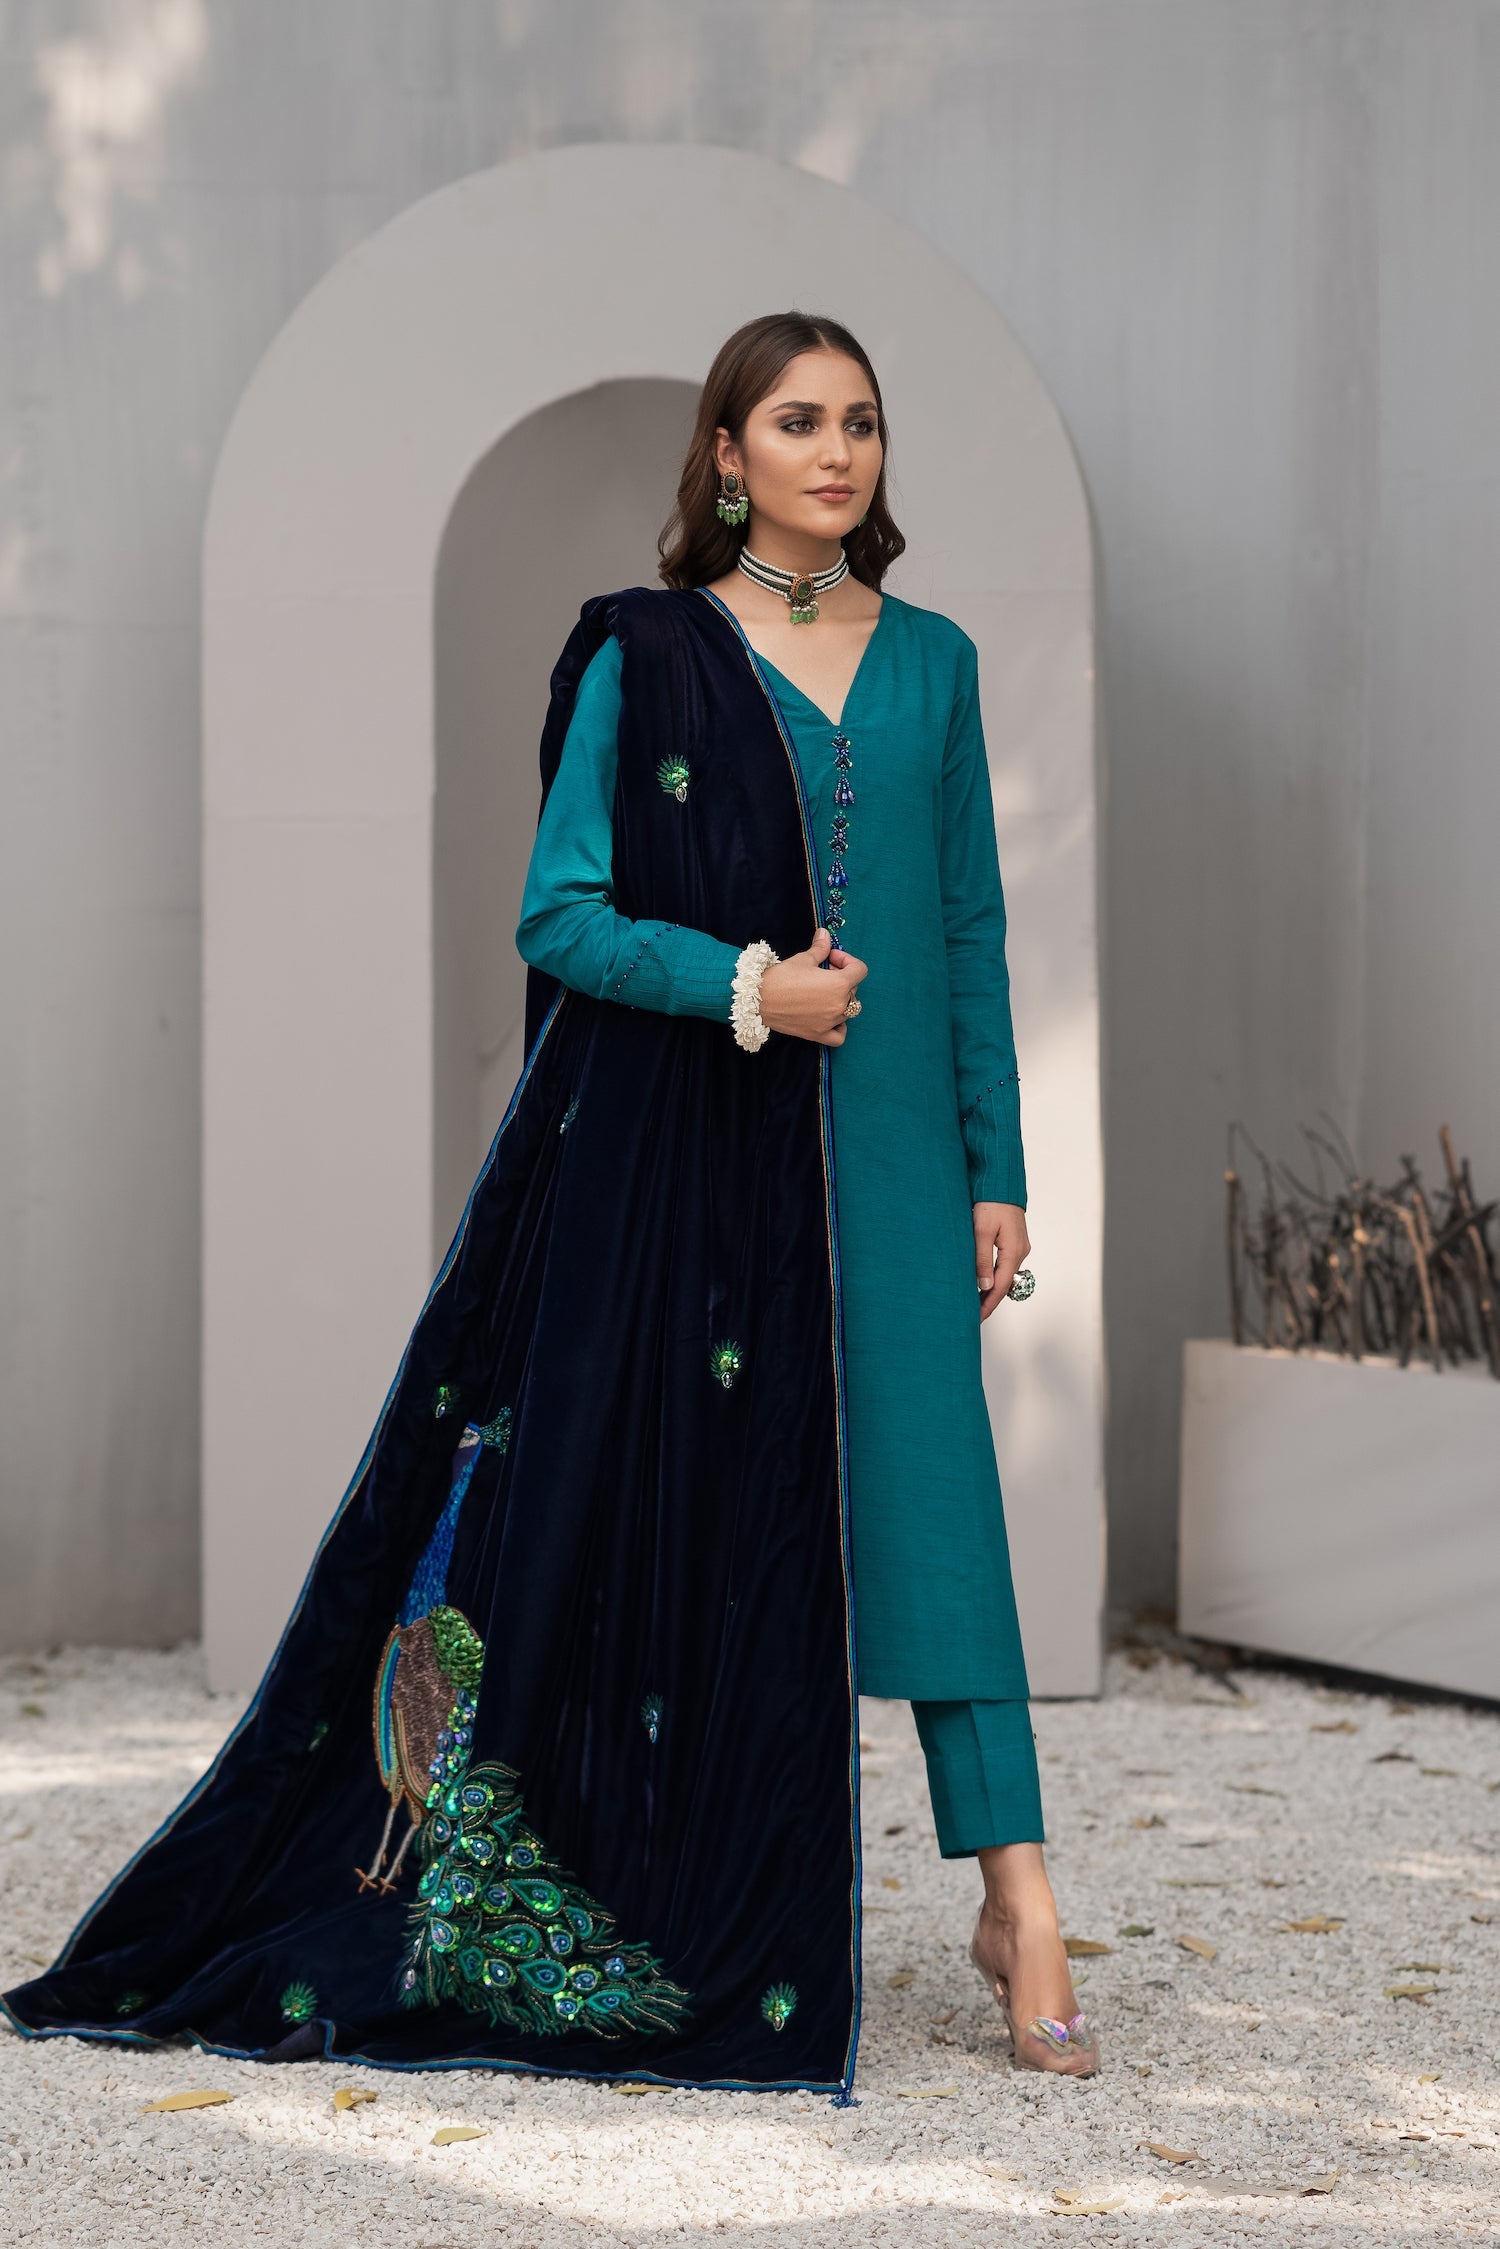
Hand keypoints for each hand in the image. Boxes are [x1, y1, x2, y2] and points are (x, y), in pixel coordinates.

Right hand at [758, 927, 867, 1045]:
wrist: (758, 1000)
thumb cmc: (781, 978)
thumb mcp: (803, 959)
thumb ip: (820, 948)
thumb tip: (825, 934)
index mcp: (839, 984)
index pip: (860, 970)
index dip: (847, 960)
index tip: (831, 958)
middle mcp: (839, 1005)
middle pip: (854, 989)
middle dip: (842, 977)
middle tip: (822, 971)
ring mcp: (830, 1022)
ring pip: (848, 1010)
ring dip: (840, 998)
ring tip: (822, 991)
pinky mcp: (818, 1034)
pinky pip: (840, 1036)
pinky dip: (840, 1027)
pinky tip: (830, 1017)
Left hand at [975, 1201, 1028, 1322]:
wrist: (1001, 1183)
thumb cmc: (990, 1203)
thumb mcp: (981, 1232)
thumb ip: (982, 1260)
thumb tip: (984, 1286)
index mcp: (1013, 1252)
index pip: (1001, 1287)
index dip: (988, 1304)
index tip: (976, 1318)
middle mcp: (1020, 1252)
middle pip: (1005, 1284)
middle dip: (989, 1300)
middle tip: (973, 1314)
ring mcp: (1019, 1246)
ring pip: (1005, 1274)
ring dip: (992, 1288)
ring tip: (975, 1301)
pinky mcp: (1014, 1241)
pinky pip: (1005, 1264)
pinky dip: (995, 1275)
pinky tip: (984, 1280)